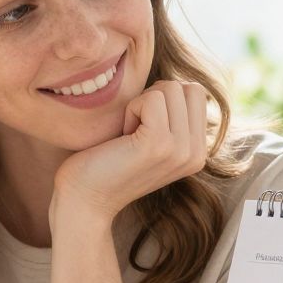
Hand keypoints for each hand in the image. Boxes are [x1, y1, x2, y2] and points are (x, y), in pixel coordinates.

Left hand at [52, 80, 210, 222]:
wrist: (84, 200)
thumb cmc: (108, 162)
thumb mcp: (153, 138)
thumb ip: (174, 117)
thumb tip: (180, 83)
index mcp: (198, 152)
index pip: (196, 93)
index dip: (162, 100)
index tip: (142, 129)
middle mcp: (196, 154)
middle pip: (186, 87)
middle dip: (154, 97)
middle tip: (134, 130)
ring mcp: (181, 150)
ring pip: (171, 88)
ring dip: (140, 104)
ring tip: (128, 136)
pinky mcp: (159, 144)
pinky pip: (151, 98)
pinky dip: (131, 109)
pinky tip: (122, 137)